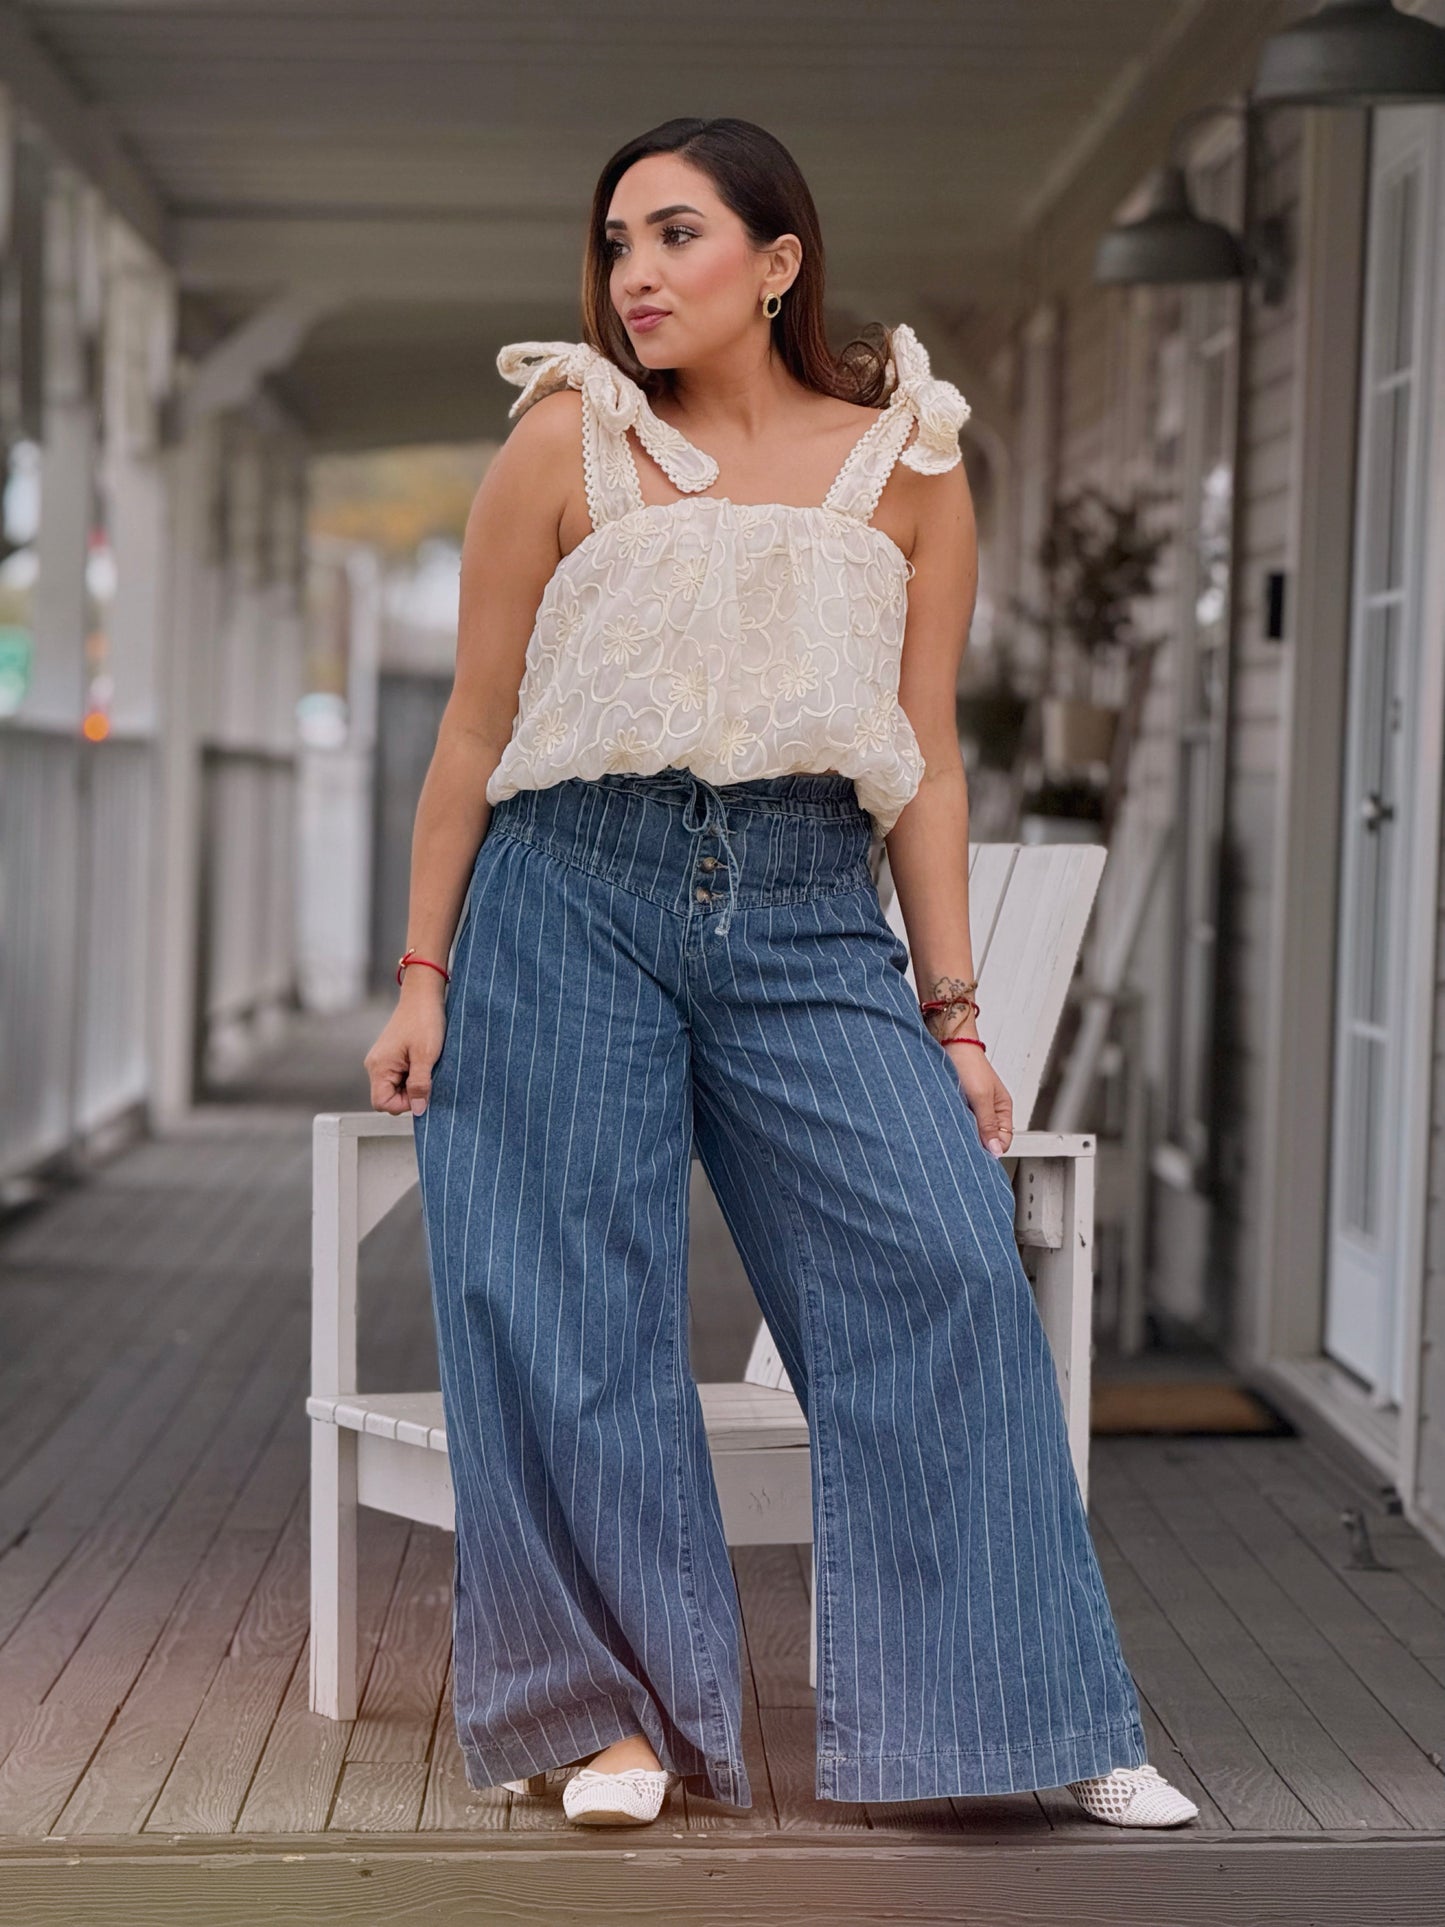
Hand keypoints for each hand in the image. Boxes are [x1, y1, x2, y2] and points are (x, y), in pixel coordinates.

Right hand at [365, 982, 446, 1115]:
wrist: (423, 995)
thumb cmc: (424, 1020)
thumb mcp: (426, 1056)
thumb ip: (420, 1085)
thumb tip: (418, 1110)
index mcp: (379, 1067)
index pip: (382, 1104)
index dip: (404, 1104)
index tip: (423, 1089)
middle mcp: (375, 1065)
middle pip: (389, 1097)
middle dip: (410, 1094)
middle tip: (428, 1076)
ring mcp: (383, 1061)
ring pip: (396, 1087)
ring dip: (413, 1084)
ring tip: (427, 1066)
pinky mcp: (391, 1056)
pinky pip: (400, 1076)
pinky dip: (413, 1075)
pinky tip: (424, 1062)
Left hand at [948, 1045, 1013, 1156]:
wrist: (948, 1043)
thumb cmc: (969, 1063)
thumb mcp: (981, 1097)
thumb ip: (988, 1124)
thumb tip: (995, 1150)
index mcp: (1002, 1108)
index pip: (1003, 1141)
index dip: (992, 1149)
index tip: (978, 1155)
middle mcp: (989, 1110)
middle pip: (986, 1138)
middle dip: (976, 1144)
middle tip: (963, 1144)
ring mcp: (973, 1108)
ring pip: (971, 1131)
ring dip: (963, 1133)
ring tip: (954, 1131)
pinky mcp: (959, 1104)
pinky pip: (959, 1122)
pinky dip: (954, 1124)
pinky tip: (947, 1124)